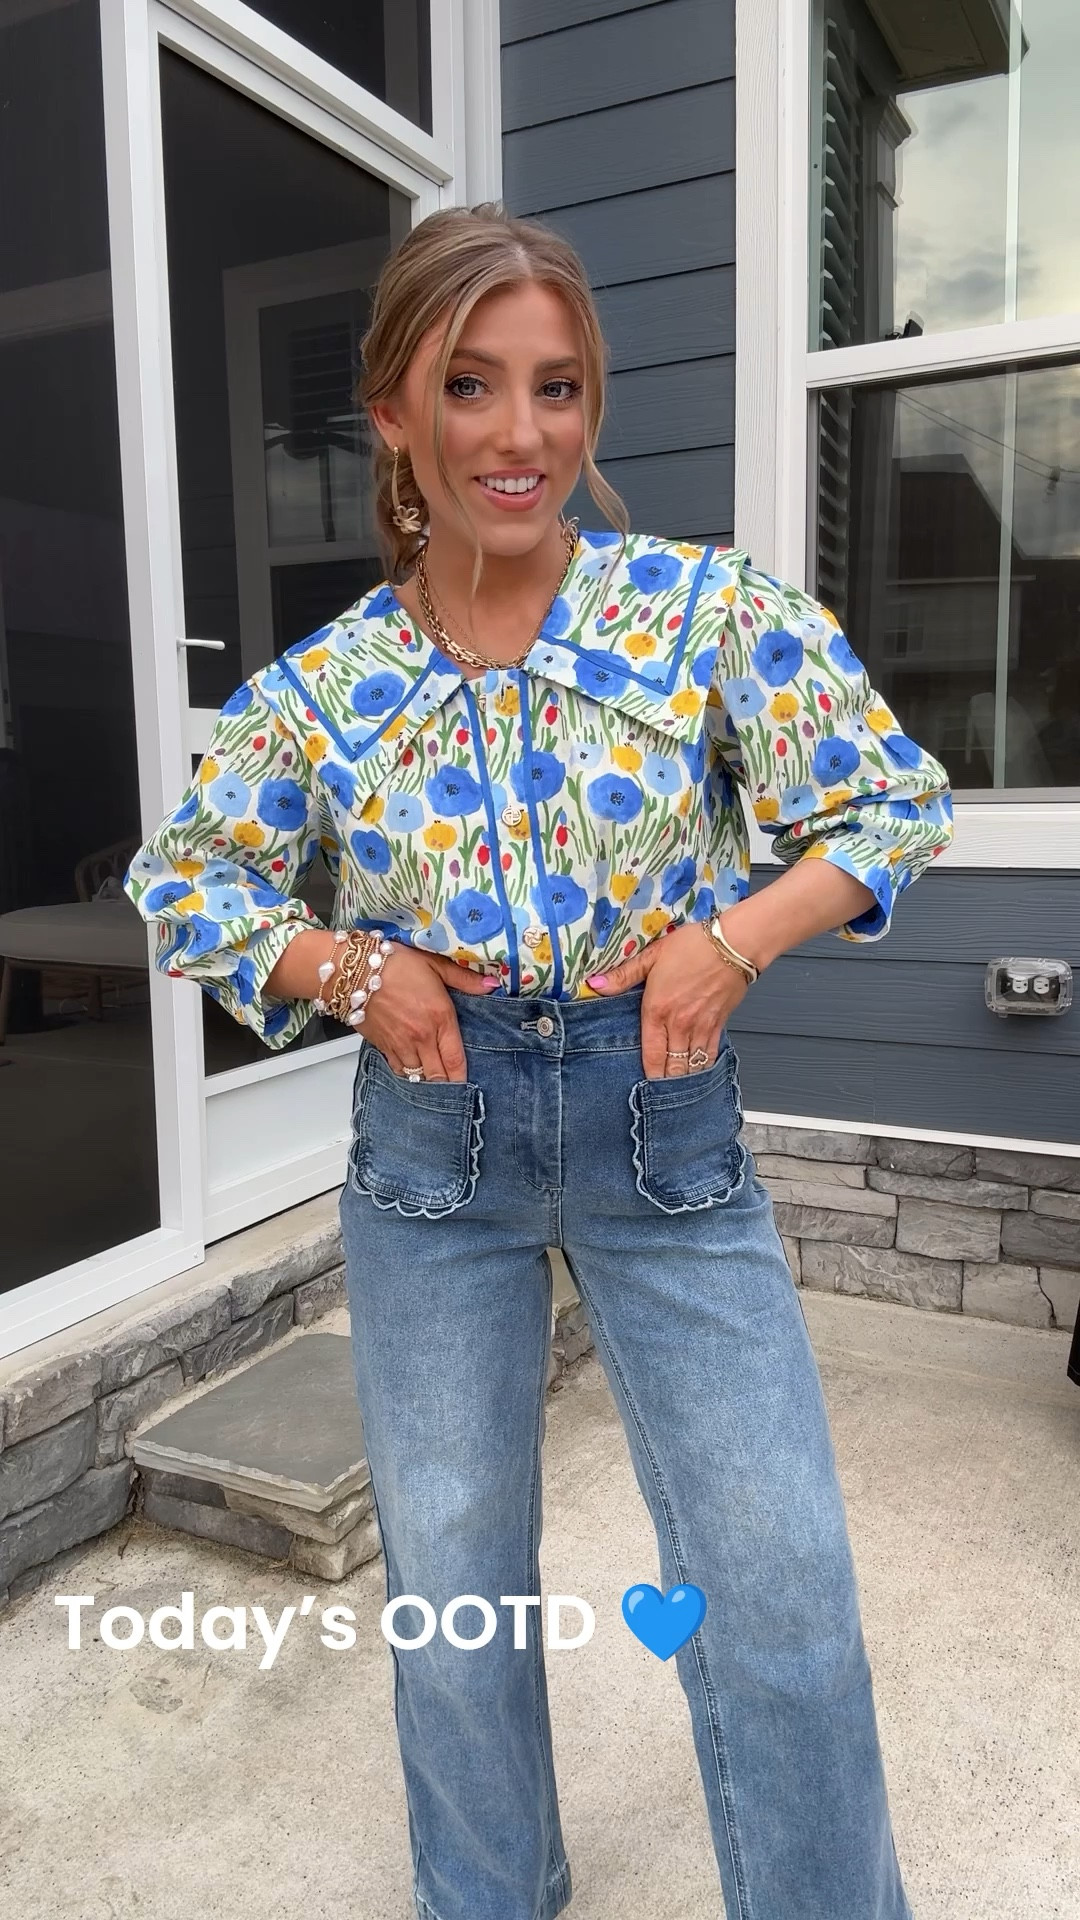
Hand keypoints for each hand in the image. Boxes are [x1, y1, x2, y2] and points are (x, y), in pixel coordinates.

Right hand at [360, 945, 497, 1080]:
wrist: (355, 970)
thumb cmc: (394, 964)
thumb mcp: (435, 964)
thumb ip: (465, 979)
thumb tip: (490, 985)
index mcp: (439, 1018)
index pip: (456, 1060)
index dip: (463, 1078)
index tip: (468, 1085)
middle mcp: (421, 1036)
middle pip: (437, 1076)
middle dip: (446, 1084)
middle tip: (452, 1086)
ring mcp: (400, 1044)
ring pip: (417, 1076)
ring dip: (426, 1080)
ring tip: (433, 1079)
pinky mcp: (382, 1046)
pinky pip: (398, 1069)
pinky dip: (406, 1073)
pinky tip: (412, 1069)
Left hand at [586, 923, 749, 1077]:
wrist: (733, 944)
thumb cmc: (694, 946)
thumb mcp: (652, 955)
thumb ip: (624, 975)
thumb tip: (596, 985)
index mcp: (658, 1009)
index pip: (651, 1053)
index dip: (648, 1074)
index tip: (643, 1086)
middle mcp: (679, 1024)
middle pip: (672, 1066)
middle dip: (665, 1083)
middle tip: (658, 1097)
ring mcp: (701, 1027)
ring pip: (691, 1065)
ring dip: (683, 1080)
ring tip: (676, 1092)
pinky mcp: (719, 1024)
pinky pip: (710, 1055)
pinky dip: (703, 1068)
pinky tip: (697, 1074)